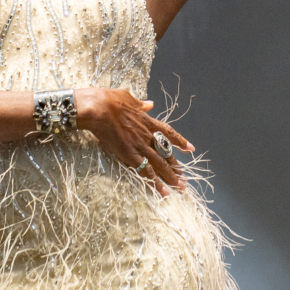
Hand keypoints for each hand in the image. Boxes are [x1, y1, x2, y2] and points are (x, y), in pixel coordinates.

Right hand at [76, 88, 193, 197]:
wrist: (98, 108)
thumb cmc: (110, 99)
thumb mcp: (129, 97)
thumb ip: (141, 104)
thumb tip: (149, 103)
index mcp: (148, 121)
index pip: (168, 133)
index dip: (180, 141)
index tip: (190, 149)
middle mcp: (147, 135)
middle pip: (166, 153)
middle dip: (175, 166)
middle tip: (183, 178)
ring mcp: (140, 146)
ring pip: (160, 164)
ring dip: (170, 176)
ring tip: (180, 187)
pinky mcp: (129, 155)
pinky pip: (145, 171)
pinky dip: (155, 182)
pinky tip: (163, 191)